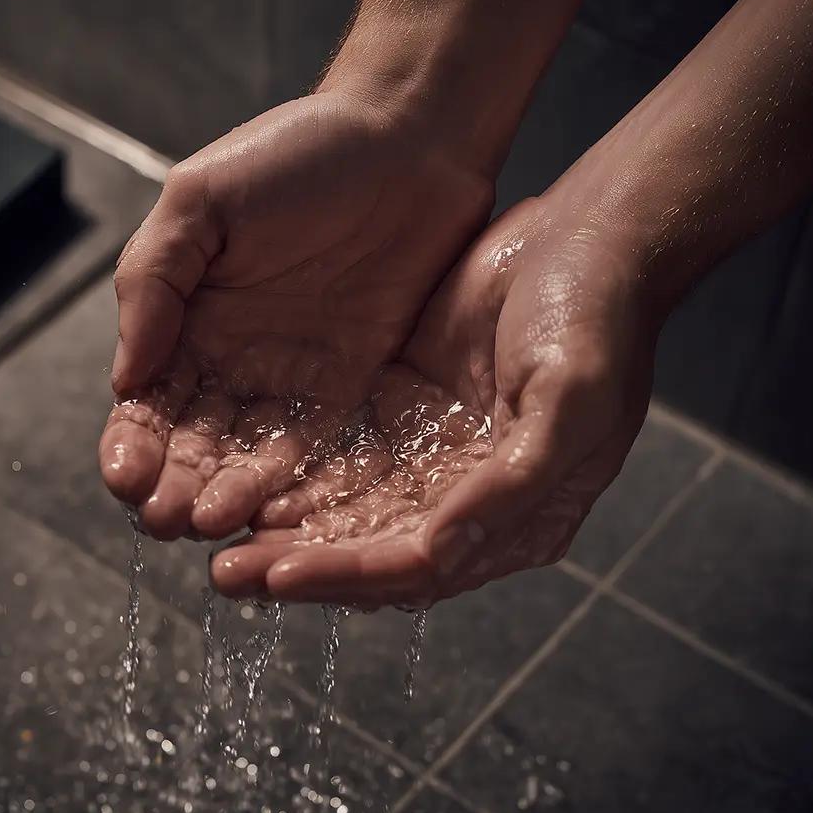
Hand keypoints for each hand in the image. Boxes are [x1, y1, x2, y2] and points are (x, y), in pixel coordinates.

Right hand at [99, 88, 493, 540]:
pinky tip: (275, 513)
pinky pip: (317, 453)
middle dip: (173, 486)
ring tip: (213, 524)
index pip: (146, 403)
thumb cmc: (296, 153)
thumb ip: (153, 280)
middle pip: (192, 447)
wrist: (409, 138)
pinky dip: (293, 487)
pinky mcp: (353, 393)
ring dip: (227, 497)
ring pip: (248, 462)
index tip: (125, 476)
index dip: (131, 445)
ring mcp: (292, 383)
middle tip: (165, 518)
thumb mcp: (201, 200)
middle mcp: (232, 364)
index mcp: (184, 323)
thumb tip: (125, 377)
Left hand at [211, 194, 659, 605]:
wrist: (588, 236)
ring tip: (216, 539)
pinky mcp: (404, 416)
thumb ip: (507, 488)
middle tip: (226, 575)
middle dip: (298, 565)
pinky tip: (246, 481)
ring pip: (347, 512)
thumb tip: (437, 554)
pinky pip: (341, 458)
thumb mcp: (567, 407)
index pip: (418, 567)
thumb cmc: (596, 323)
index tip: (278, 576)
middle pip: (371, 551)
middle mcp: (471, 503)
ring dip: (287, 530)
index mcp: (520, 519)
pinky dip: (297, 476)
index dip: (347, 575)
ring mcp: (433, 460)